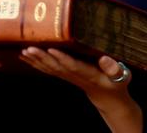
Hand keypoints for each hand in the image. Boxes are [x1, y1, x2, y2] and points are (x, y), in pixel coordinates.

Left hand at [20, 49, 140, 127]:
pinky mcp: (65, 75)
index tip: (52, 49)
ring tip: (24, 51)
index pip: (74, 67)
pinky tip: (26, 56)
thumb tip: (105, 58)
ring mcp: (69, 77)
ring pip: (50, 69)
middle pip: (57, 67)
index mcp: (90, 75)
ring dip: (36, 61)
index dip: (62, 59)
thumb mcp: (121, 77)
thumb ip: (114, 69)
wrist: (108, 98)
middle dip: (42, 58)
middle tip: (29, 48)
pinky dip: (36, 63)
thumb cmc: (116, 84)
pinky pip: (48, 69)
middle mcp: (76, 76)